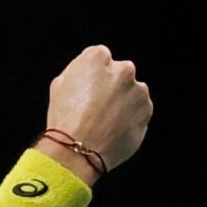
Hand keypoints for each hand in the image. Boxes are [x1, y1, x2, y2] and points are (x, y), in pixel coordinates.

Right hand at [45, 44, 152, 170]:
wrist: (78, 150)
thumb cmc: (65, 118)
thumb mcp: (59, 84)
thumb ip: (78, 71)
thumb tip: (89, 72)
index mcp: (97, 58)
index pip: (100, 57)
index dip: (92, 74)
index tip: (88, 87)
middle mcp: (122, 69)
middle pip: (119, 73)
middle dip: (112, 85)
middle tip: (97, 105)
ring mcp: (138, 91)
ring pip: (132, 91)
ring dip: (123, 101)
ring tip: (105, 120)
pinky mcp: (147, 111)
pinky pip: (139, 110)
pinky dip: (130, 117)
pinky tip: (114, 128)